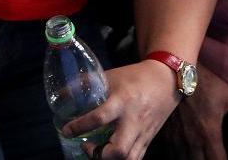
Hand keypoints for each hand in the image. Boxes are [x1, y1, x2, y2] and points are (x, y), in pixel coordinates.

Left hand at [64, 59, 179, 158]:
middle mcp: (134, 120)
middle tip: (86, 145)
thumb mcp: (111, 76)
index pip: (100, 118)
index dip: (79, 127)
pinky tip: (110, 154)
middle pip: (118, 150)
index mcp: (123, 101)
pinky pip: (136, 157)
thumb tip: (60, 95)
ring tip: (98, 151)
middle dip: (98, 154)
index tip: (67, 130)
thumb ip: (86, 85)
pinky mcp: (149, 138)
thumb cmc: (135, 76)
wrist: (166, 79)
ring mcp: (143, 132)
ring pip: (129, 158)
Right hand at [162, 63, 227, 159]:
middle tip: (213, 159)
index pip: (217, 159)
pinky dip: (178, 154)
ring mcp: (178, 137)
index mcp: (210, 133)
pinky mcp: (167, 131)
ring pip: (183, 159)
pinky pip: (171, 151)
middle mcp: (193, 140)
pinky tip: (183, 153)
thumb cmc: (208, 85)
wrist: (179, 74)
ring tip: (200, 157)